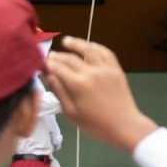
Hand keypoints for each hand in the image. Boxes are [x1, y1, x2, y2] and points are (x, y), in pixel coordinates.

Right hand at [43, 37, 158, 152]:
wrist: (124, 126)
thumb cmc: (95, 125)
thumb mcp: (71, 113)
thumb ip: (59, 92)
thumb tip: (49, 76)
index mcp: (78, 84)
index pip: (58, 68)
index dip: (48, 64)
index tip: (42, 63)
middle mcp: (91, 72)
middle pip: (71, 58)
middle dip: (58, 56)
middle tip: (50, 55)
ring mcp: (105, 69)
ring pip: (89, 49)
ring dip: (76, 43)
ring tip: (66, 41)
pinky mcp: (116, 69)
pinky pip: (106, 53)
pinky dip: (96, 47)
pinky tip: (90, 45)